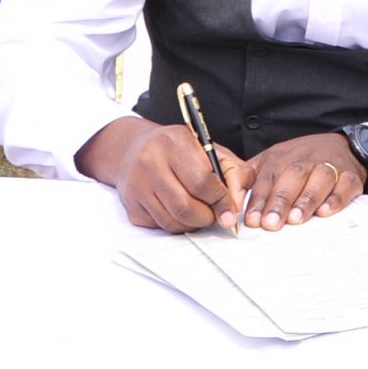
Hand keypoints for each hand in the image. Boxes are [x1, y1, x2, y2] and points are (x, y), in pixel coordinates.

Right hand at [82, 118, 250, 233]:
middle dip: (207, 217)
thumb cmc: (179, 150)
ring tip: (198, 212)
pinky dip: (176, 225)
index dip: (220, 200)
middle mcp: (150, 161)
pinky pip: (160, 227)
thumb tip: (236, 204)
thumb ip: (234, 172)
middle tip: (214, 214)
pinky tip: (178, 210)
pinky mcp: (130, 205)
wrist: (136, 149)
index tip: (229, 208)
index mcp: (174, 141)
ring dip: (193, 224)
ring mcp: (136, 185)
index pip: (202, 181)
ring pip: (173, 222)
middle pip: (186, 206)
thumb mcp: (212, 150)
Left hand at [240, 132, 364, 229]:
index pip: (268, 176)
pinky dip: (336, 199)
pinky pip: (345, 185)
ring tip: (296, 219)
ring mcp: (330, 166)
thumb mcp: (272, 161)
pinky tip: (326, 212)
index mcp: (282, 157)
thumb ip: (252, 179)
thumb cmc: (301, 159)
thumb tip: (231, 199)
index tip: (252, 219)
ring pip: (319, 179)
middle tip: (272, 223)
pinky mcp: (351, 176)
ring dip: (307, 199)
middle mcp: (306, 159)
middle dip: (281, 200)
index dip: (260, 199)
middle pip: (293, 176)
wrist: (342, 145)